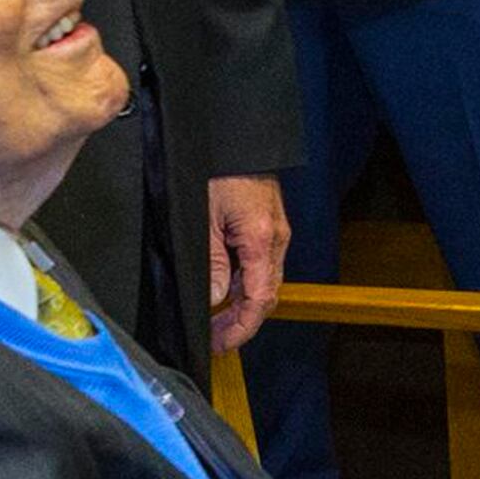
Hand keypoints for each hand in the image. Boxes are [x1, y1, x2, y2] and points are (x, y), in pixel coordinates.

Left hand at [203, 174, 289, 354]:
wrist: (231, 134)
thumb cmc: (215, 167)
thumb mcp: (202, 217)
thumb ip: (211, 262)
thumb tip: (215, 298)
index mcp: (262, 239)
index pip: (259, 299)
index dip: (241, 328)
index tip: (221, 344)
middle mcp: (276, 237)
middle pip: (265, 294)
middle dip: (240, 322)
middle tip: (214, 339)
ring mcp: (275, 230)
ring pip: (263, 280)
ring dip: (241, 303)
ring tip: (215, 320)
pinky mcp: (268, 223)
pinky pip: (259, 262)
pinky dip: (243, 282)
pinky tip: (224, 289)